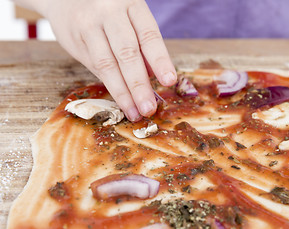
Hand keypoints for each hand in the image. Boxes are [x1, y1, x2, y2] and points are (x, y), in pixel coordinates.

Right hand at [30, 0, 176, 120]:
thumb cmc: (108, 11)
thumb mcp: (129, 16)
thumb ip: (140, 44)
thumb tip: (153, 77)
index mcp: (131, 4)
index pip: (149, 36)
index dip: (160, 60)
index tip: (169, 82)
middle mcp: (109, 13)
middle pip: (127, 53)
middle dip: (139, 85)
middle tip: (149, 109)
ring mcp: (88, 25)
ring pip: (107, 64)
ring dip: (122, 93)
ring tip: (134, 112)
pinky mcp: (73, 39)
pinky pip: (93, 66)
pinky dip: (109, 85)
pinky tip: (120, 100)